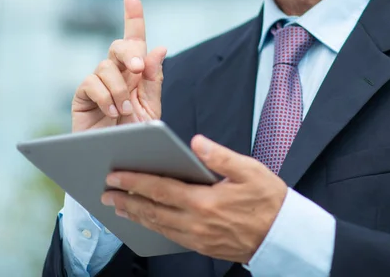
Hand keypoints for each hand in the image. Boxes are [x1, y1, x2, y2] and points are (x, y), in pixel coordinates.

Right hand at [71, 0, 166, 130]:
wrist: (118, 159)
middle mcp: (116, 72)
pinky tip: (113, 112)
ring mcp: (98, 83)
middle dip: (129, 53)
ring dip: (118, 88)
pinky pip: (90, 83)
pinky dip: (105, 96)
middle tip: (138, 70)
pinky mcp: (83, 96)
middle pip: (119, 46)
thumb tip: (159, 48)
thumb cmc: (135, 134)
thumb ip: (154, 80)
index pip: (134, 39)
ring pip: (105, 66)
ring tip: (126, 111)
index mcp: (136, 72)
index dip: (133, 16)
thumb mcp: (150, 109)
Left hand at [100, 135, 287, 263]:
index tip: (114, 176)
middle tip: (105, 192)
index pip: (160, 189)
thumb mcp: (250, 171)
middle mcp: (196, 223)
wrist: (284, 235)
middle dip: (126, 200)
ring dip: (135, 216)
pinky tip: (146, 223)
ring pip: (158, 227)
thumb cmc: (269, 200)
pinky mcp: (202, 247)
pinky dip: (153, 229)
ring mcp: (198, 238)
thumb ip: (220, 156)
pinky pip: (170, 238)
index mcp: (204, 201)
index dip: (134, 182)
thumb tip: (196, 142)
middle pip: (152, 211)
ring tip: (118, 208)